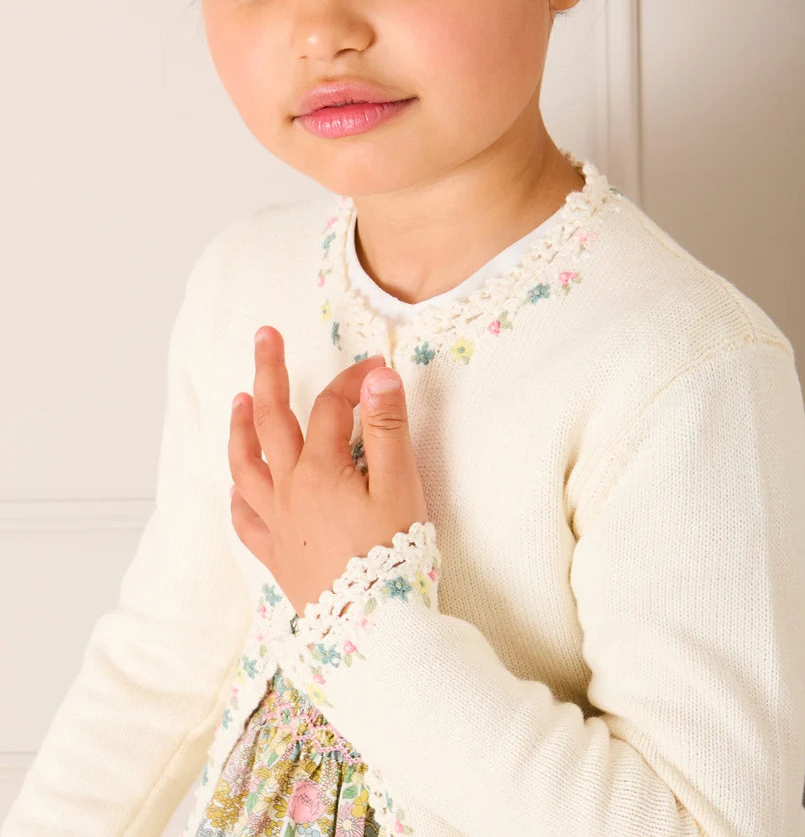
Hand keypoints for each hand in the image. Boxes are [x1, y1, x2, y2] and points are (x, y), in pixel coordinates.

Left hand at [228, 325, 428, 618]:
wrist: (376, 632)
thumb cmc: (393, 558)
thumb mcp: (400, 488)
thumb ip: (388, 429)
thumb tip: (379, 376)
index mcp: (321, 470)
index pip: (332, 407)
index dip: (354, 381)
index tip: (379, 370)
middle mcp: (289, 491)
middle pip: (271, 421)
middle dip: (268, 373)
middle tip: (264, 336)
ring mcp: (278, 524)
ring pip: (246, 466)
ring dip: (241, 427)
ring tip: (239, 399)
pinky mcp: (277, 556)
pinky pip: (245, 518)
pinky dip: (239, 493)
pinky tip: (238, 484)